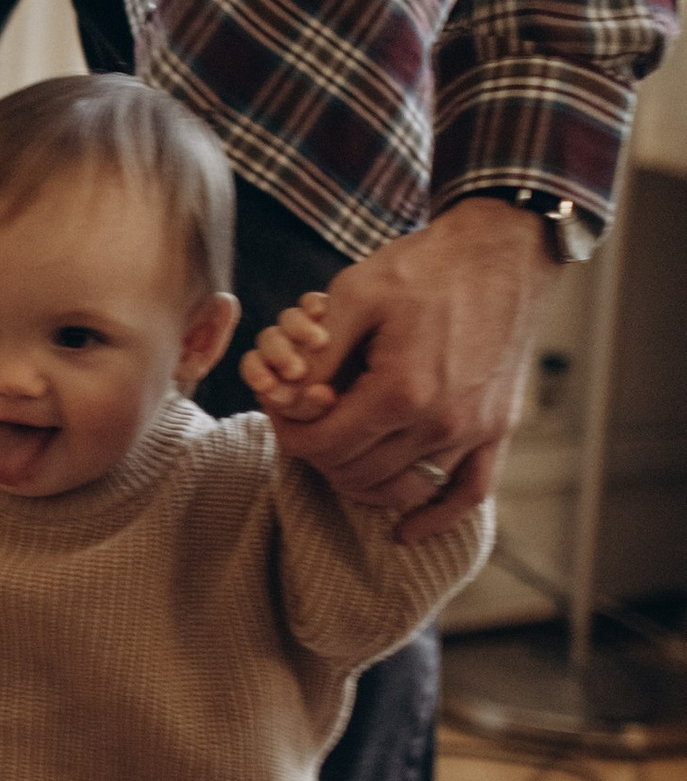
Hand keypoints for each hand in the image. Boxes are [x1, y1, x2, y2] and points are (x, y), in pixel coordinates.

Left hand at [246, 198, 549, 542]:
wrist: (501, 250)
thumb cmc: (424, 266)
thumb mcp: (354, 294)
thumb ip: (316, 355)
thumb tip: (286, 400)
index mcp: (399, 390)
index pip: (323, 446)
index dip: (289, 434)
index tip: (279, 411)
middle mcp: (440, 421)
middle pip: (356, 473)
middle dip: (318, 454)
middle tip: (306, 423)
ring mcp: (474, 429)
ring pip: (400, 489)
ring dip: (361, 480)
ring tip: (340, 451)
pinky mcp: (498, 428)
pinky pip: (469, 494)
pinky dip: (436, 518)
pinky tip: (407, 530)